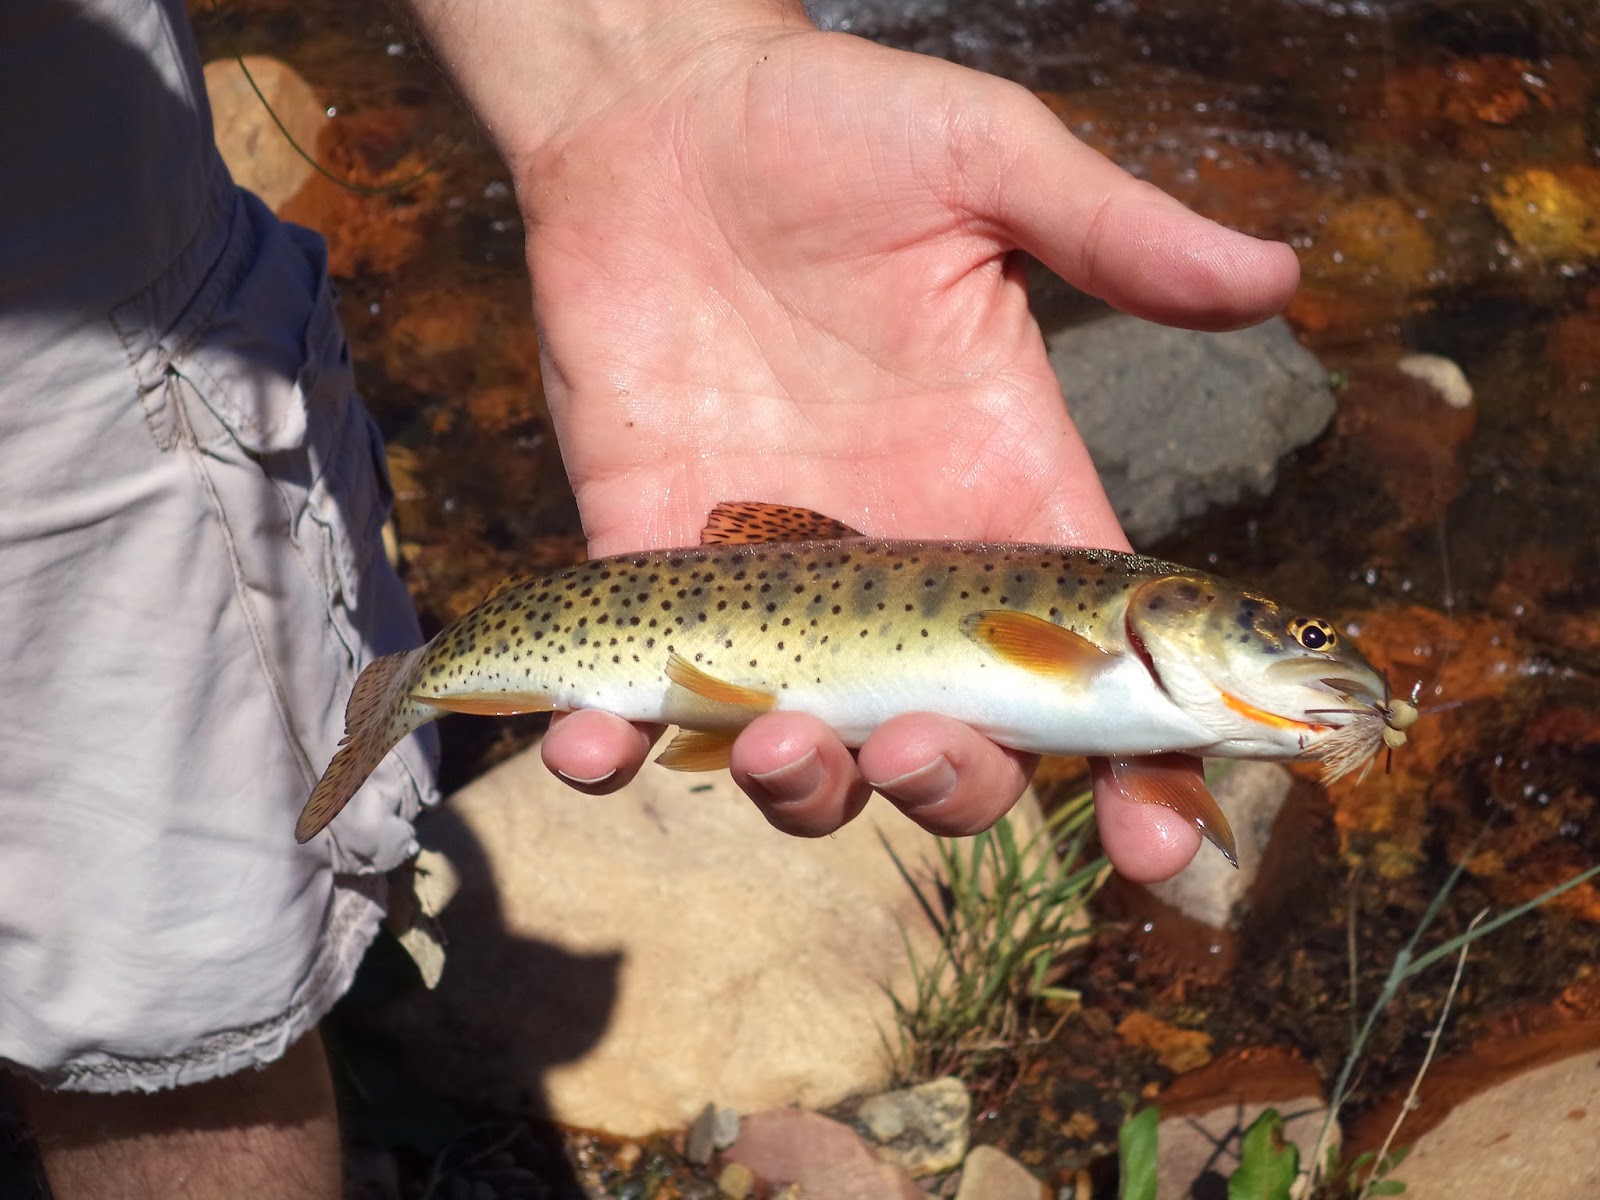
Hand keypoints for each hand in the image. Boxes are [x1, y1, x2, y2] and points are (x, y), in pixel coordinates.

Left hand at [412, 5, 1298, 880]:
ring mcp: (772, 583)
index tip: (1161, 846)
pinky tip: (588, 748)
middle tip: (920, 749)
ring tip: (777, 747)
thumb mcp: (990, 164)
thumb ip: (1115, 234)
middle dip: (952, 787)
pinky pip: (636, 697)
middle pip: (956, 741)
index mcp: (1001, 494)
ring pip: (809, 752)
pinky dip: (607, 747)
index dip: (1135, 762)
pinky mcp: (652, 568)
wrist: (661, 115)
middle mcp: (897, 568)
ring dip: (802, 792)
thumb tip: (1279, 271)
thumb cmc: (836, 128)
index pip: (1091, 662)